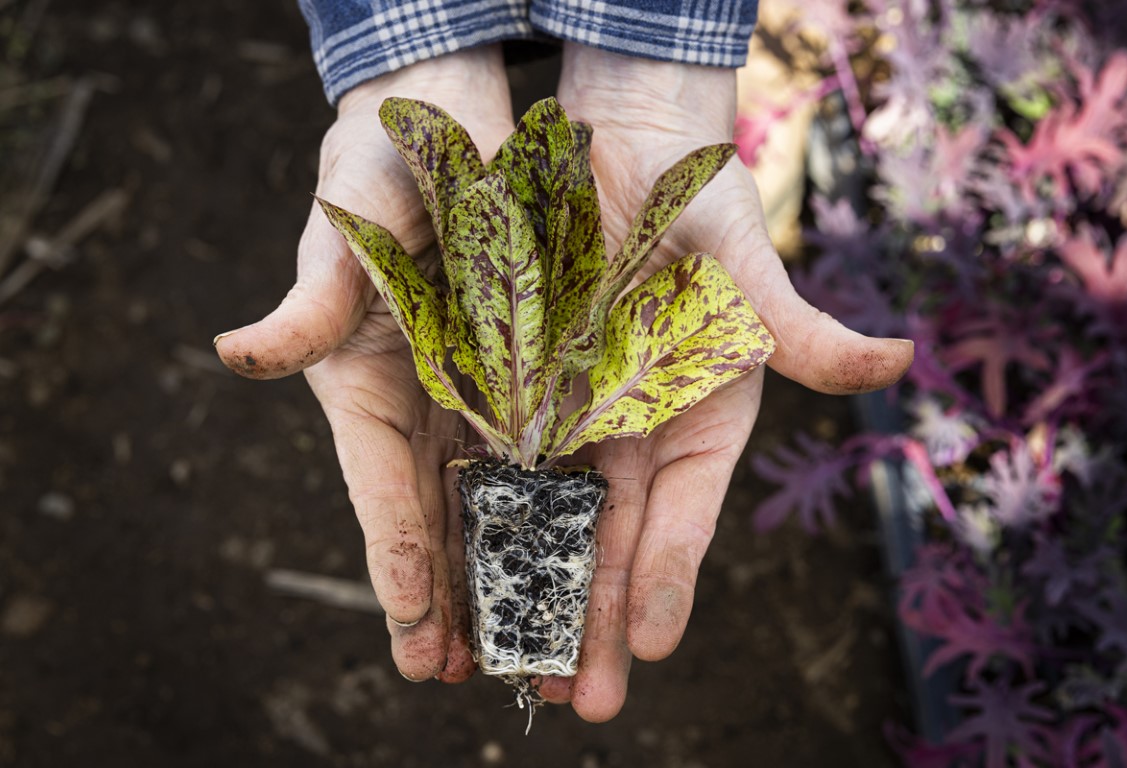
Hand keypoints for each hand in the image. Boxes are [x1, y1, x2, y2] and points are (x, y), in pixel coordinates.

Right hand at [214, 47, 516, 682]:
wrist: (451, 132)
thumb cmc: (378, 177)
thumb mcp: (344, 236)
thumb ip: (311, 304)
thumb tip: (238, 353)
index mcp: (369, 391)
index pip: (382, 490)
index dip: (397, 560)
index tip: (414, 630)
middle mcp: (426, 410)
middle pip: (441, 519)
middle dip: (454, 597)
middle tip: (470, 676)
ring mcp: (482, 400)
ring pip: (501, 503)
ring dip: (516, 574)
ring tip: (534, 647)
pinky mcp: (535, 380)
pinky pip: (555, 453)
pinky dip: (563, 509)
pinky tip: (584, 561)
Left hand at [532, 44, 913, 720]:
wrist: (624, 154)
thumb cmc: (699, 212)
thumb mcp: (749, 270)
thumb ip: (800, 330)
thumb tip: (898, 358)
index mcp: (699, 423)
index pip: (686, 513)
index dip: (670, 576)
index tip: (656, 645)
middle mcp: (637, 437)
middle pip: (613, 542)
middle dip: (597, 620)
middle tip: (577, 700)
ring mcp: (572, 423)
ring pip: (547, 522)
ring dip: (530, 595)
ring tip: (509, 670)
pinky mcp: (512, 397)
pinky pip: (489, 466)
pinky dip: (475, 524)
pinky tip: (458, 580)